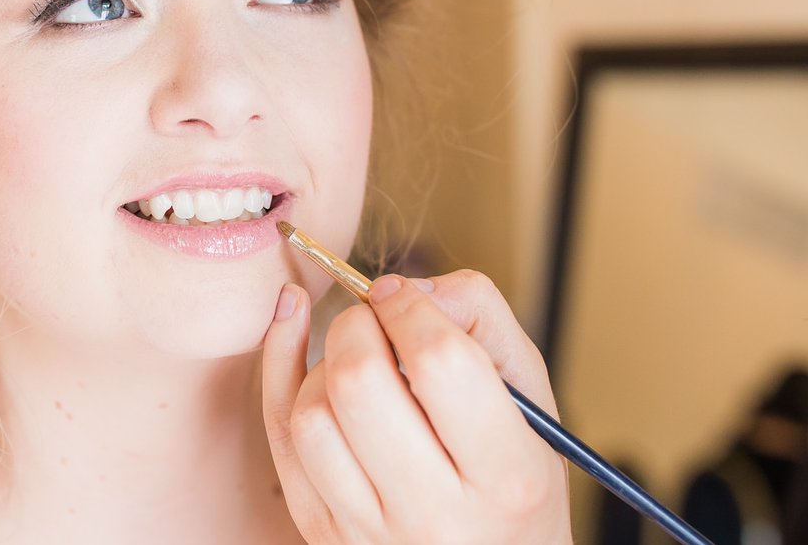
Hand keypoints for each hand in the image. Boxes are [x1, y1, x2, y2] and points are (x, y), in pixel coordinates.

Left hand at [262, 270, 571, 542]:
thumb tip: (405, 287)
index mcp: (507, 477)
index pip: (439, 363)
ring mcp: (371, 532)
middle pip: (360, 383)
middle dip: (358, 325)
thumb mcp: (529, 399)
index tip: (399, 292)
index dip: (409, 307)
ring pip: (311, 414)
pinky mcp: (322, 533)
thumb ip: (481, 318)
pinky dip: (278, 370)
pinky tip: (292, 328)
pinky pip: (280, 438)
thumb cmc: (513, 477)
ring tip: (358, 356)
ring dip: (323, 360)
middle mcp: (436, 515)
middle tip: (375, 317)